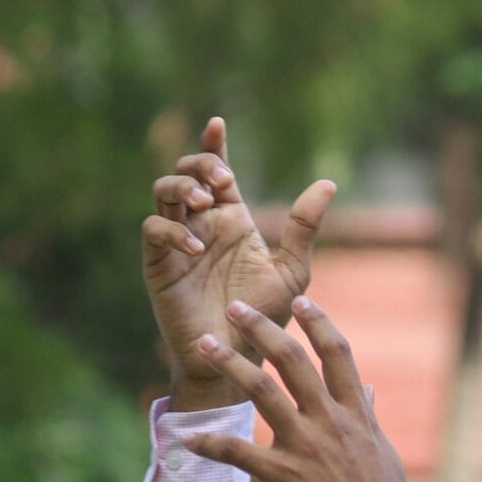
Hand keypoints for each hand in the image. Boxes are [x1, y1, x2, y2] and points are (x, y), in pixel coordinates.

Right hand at [141, 118, 334, 405]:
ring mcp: (177, 242)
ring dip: (182, 187)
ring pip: (163, 192)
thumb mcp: (292, 270)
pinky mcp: (159, 265)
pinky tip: (195, 247)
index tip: (218, 123)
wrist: (238, 359)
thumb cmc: (265, 318)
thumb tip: (328, 183)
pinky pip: (153, 230)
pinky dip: (171, 229)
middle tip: (224, 180)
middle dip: (201, 163)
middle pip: (187, 172)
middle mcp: (202, 224)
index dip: (214, 144)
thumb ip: (304, 227)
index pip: (218, 171)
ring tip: (206, 204)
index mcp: (232, 219)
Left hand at [180, 297, 417, 481]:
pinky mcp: (285, 478)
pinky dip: (210, 443)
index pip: (337, 353)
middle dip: (262, 328)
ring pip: (262, 392)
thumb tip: (367, 388)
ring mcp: (306, 447)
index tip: (300, 298)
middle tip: (234, 306)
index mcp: (355, 412)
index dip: (318, 321)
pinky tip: (186, 437)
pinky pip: (240, 453)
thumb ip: (367, 415)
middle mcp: (330, 421)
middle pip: (293, 360)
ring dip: (230, 364)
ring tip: (204, 345)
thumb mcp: (382, 451)